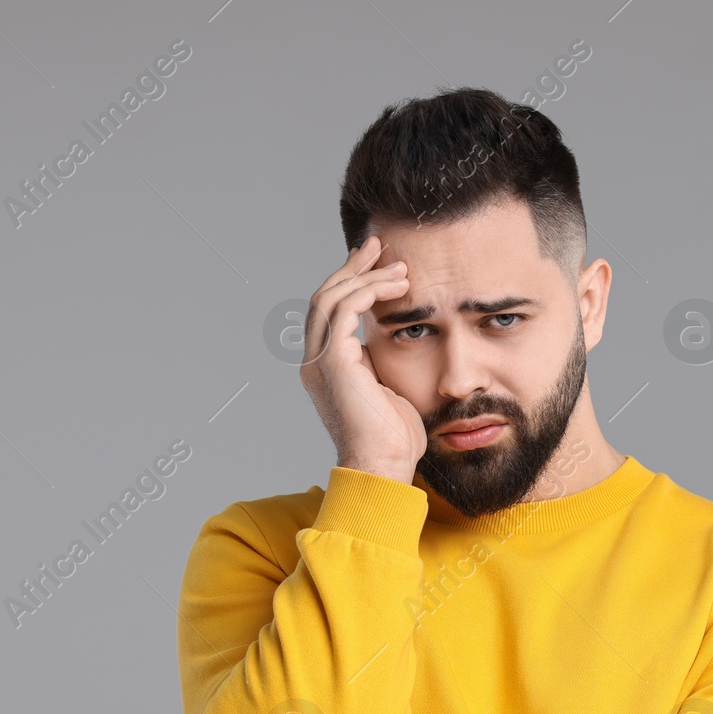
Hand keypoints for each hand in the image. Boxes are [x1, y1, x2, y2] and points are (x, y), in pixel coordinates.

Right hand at [299, 234, 425, 482]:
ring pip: (331, 297)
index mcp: (325, 368)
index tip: (375, 262)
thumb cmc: (394, 438)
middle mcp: (314, 361)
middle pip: (323, 297)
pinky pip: (345, 309)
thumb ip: (380, 361)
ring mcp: (320, 362)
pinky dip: (369, 291)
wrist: (385, 466)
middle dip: (352, 268)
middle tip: (379, 246)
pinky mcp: (334, 362)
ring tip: (398, 267)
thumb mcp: (386, 388)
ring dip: (364, 276)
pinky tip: (395, 287)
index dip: (349, 282)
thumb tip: (394, 336)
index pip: (328, 312)